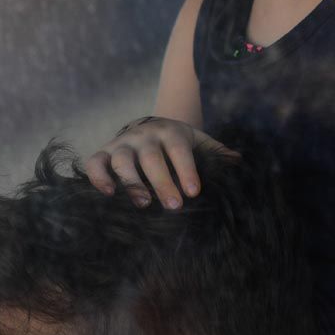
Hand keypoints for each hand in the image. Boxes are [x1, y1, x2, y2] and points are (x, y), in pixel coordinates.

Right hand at [84, 117, 236, 209]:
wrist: (147, 127)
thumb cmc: (177, 142)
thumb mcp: (198, 141)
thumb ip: (216, 152)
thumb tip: (239, 161)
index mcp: (171, 131)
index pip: (179, 149)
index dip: (186, 170)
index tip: (194, 192)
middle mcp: (144, 135)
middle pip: (152, 157)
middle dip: (163, 182)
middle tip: (175, 207)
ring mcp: (122, 143)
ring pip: (123, 160)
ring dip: (132, 182)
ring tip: (144, 204)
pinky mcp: (103, 153)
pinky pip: (95, 163)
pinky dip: (98, 177)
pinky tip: (108, 194)